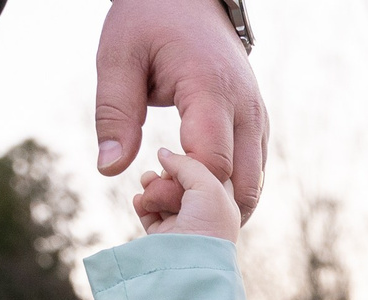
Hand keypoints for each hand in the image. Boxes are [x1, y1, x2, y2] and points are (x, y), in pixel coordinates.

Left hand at [95, 0, 267, 221]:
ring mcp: (258, 119)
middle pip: (242, 187)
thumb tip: (109, 170)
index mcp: (212, 91)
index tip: (150, 186)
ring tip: (175, 197)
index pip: (213, 165)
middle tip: (162, 204)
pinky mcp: (257, 125)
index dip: (182, 190)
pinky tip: (191, 188)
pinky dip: (226, 191)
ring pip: (252, 186)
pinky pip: (252, 173)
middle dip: (203, 209)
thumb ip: (114, 113)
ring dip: (217, 205)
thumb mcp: (118, 58)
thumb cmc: (149, 21)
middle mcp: (246, 109)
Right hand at [134, 150, 243, 241]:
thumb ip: (186, 163)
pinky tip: (139, 199)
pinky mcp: (163, 238)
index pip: (206, 174)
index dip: (191, 164)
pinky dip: (142, 204)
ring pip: (163, 197)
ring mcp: (182, 226)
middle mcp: (203, 214)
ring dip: (152, 187)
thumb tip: (163, 153)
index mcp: (222, 203)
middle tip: (160, 174)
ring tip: (146, 182)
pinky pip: (149, 215)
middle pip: (181, 183)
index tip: (180, 161)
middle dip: (167, 175)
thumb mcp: (207, 184)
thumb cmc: (209, 224)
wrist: (191, 263)